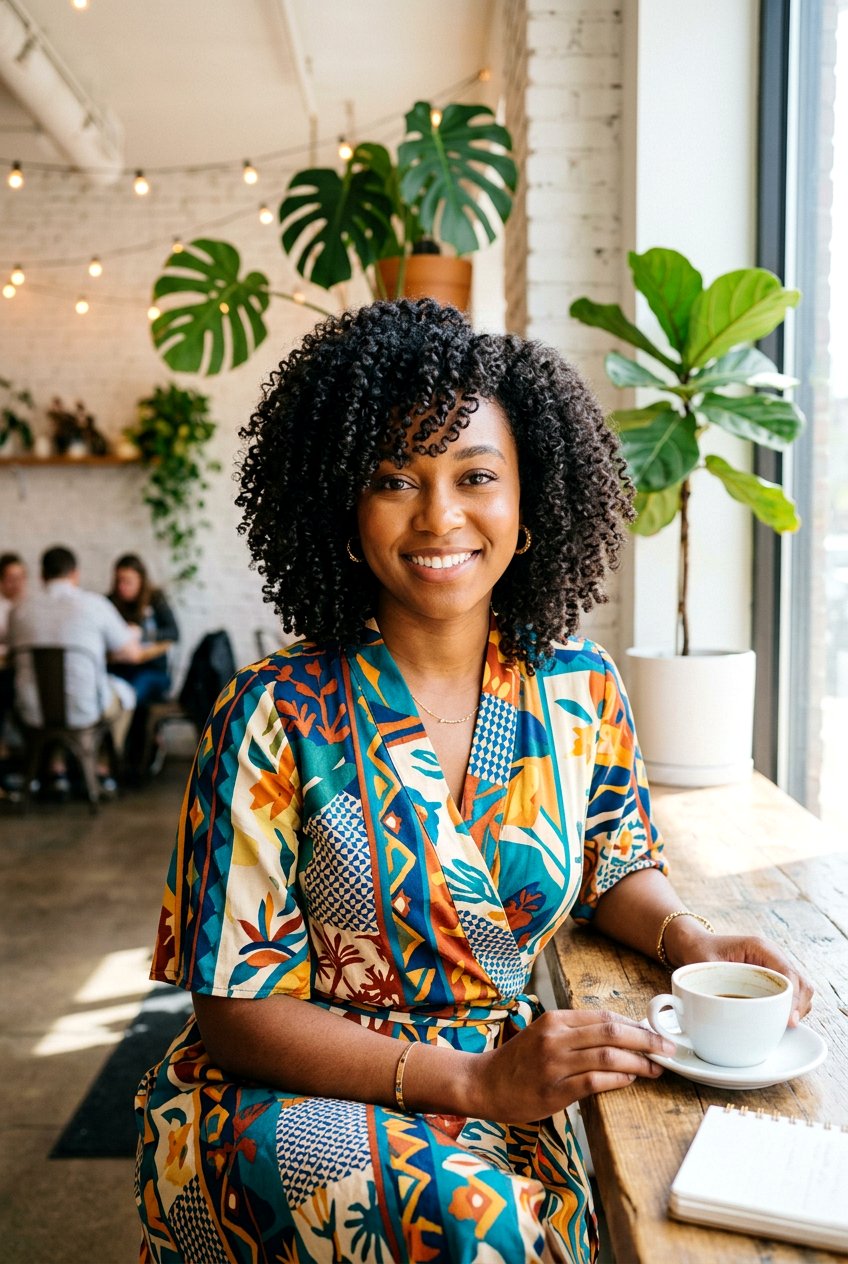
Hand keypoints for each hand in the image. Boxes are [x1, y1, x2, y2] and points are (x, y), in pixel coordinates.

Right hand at [474, 1009, 675, 1122]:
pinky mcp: (554, 1090)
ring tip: (656, 1068)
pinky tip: (630, 1081)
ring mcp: (554, 1063)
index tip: (655, 1034)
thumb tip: (621, 1036)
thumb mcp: (544, 1036)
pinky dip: (617, 1081)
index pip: (603, 1016)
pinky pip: (594, 1082)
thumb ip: (577, 1034)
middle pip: (611, 1032)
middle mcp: (555, 1037)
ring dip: (638, 1063)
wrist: (484, 1084)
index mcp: (555, 1020)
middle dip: (646, 1040)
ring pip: (607, 1056)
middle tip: (668, 1049)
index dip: (634, 1025)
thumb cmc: (518, 1062)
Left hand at [667, 923, 813, 1025]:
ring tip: (783, 1025)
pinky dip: (789, 1009)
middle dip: (798, 1006)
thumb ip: (715, 984)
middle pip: (801, 983)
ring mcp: (775, 967)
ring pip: (801, 990)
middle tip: (787, 1026)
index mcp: (760, 948)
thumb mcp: (705, 965)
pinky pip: (791, 995)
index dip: (793, 998)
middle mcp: (773, 956)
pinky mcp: (772, 979)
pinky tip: (777, 1020)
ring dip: (796, 1009)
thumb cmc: (700, 952)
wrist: (696, 944)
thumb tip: (726, 1011)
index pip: (788, 973)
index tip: (789, 1020)